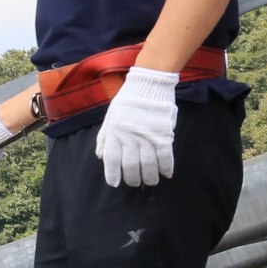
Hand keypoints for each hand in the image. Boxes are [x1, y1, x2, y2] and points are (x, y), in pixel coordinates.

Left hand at [98, 67, 180, 189]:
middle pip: (129, 165)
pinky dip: (166, 167)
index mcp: (114, 132)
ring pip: (148, 164)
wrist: (149, 83)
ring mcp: (146, 136)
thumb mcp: (110, 116)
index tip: (115, 183)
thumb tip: (100, 156)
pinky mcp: (163, 134)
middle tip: (136, 183)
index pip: (111, 159)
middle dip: (132, 178)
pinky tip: (166, 174)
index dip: (112, 174)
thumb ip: (104, 137)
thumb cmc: (128, 100)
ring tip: (151, 182)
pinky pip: (165, 156)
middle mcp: (129, 137)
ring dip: (149, 177)